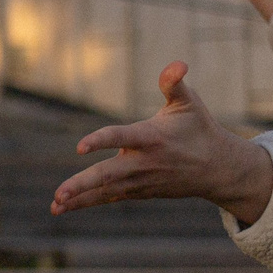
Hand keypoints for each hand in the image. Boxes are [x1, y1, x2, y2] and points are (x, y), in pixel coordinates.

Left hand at [51, 61, 272, 226]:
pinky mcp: (138, 191)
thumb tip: (178, 64)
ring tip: (54, 206)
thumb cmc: (199, 129)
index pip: (121, 138)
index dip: (101, 140)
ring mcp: (140, 180)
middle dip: (83, 183)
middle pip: (109, 174)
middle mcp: (143, 162)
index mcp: (151, 137)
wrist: (218, 169)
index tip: (80, 147)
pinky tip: (61, 208)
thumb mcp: (189, 102)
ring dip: (79, 198)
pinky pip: (108, 198)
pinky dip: (86, 203)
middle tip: (60, 192)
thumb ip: (174, 83)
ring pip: (106, 191)